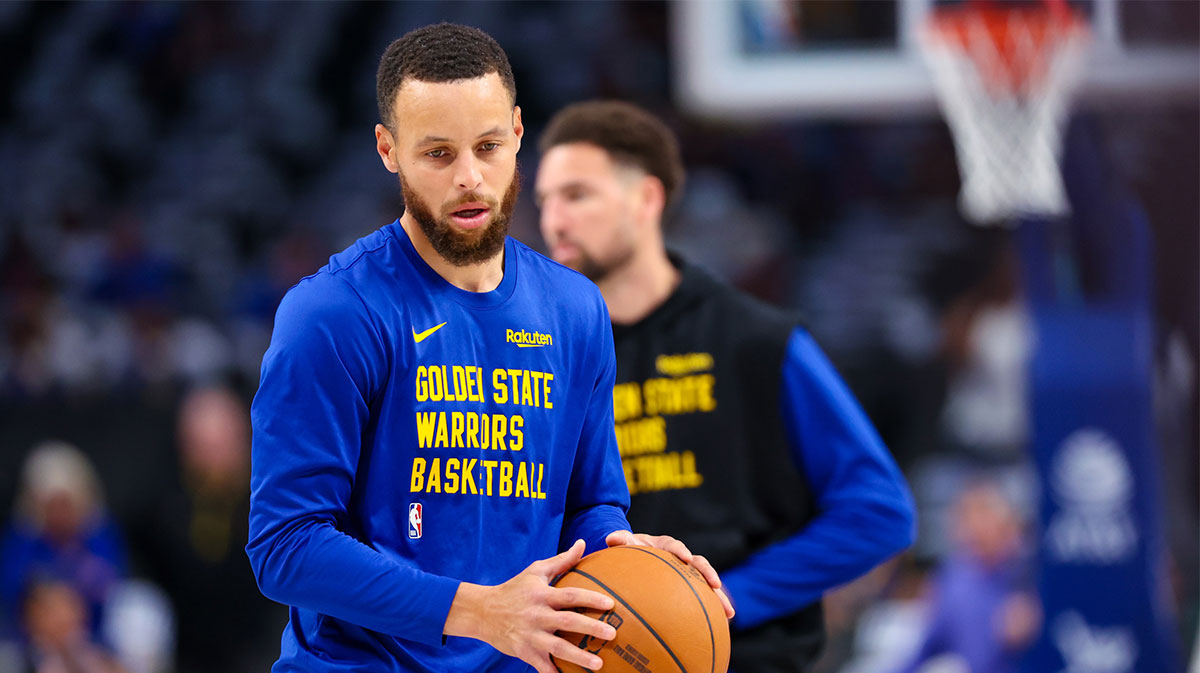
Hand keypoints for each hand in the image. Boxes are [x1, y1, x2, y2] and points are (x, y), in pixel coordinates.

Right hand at [445, 539, 617, 671]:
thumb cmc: (514, 589)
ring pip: (558, 648)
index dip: (590, 598)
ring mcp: (530, 635)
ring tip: (599, 665)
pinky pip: (542, 666)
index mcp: (542, 594)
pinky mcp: (524, 652)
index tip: (610, 604)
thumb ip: (562, 560)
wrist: (482, 612)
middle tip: (612, 634)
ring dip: (579, 657)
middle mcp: (537, 615)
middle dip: (591, 628)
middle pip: (568, 621)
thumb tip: (583, 543)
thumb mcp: (536, 571)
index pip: (570, 595)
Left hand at [605, 530, 735, 619]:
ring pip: (707, 584)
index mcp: (665, 546)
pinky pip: (703, 599)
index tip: (685, 558)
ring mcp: (687, 573)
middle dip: (709, 574)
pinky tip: (722, 626)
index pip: (674, 546)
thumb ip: (620, 540)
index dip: (681, 551)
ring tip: (729, 613)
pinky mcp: (690, 587)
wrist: (639, 554)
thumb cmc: (631, 549)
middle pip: (699, 564)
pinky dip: (712, 610)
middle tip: (717, 585)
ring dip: (719, 596)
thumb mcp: (625, 544)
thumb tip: (611, 538)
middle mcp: (680, 558)